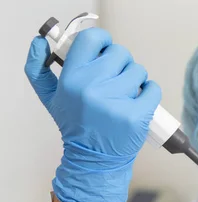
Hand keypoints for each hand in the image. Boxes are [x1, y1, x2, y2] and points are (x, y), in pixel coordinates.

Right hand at [24, 29, 160, 201]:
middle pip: (120, 53)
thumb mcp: (51, 98)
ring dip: (136, 80)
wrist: (94, 160)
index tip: (105, 49)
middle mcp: (93, 88)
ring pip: (139, 70)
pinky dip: (149, 93)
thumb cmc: (76, 126)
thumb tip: (40, 42)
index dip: (103, 40)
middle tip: (115, 79)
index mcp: (72, 79)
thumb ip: (39, 68)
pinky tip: (139, 101)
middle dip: (121, 64)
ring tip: (125, 94)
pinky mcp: (137, 116)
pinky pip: (153, 89)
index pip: (92, 39)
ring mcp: (117, 102)